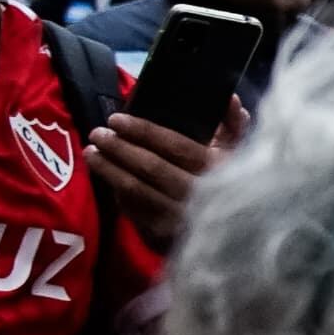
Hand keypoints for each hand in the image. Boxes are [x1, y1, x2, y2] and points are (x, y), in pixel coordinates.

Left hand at [84, 99, 235, 254]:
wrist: (239, 235)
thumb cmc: (238, 185)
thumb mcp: (242, 153)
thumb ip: (234, 124)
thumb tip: (229, 98)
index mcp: (216, 169)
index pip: (174, 145)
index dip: (143, 131)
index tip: (116, 119)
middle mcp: (198, 193)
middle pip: (151, 167)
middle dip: (119, 148)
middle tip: (97, 133)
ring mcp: (180, 216)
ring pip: (137, 190)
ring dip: (110, 170)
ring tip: (92, 153)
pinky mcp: (166, 236)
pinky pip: (135, 211)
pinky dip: (119, 194)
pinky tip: (108, 179)